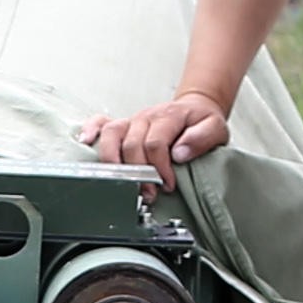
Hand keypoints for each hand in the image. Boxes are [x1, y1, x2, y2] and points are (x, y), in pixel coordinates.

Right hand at [77, 92, 232, 170]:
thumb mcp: (216, 128)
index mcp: (169, 117)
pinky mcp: (125, 124)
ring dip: (115, 162)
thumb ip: (202, 138)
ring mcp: (133, 120)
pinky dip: (91, 131)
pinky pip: (102, 123)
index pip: (155, 143)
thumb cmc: (202, 122)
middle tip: (150, 193)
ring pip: (112, 136)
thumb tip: (179, 152)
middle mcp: (147, 117)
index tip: (168, 185)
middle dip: (139, 173)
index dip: (160, 168)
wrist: (196, 109)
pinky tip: (86, 141)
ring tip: (122, 182)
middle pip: (132, 145)